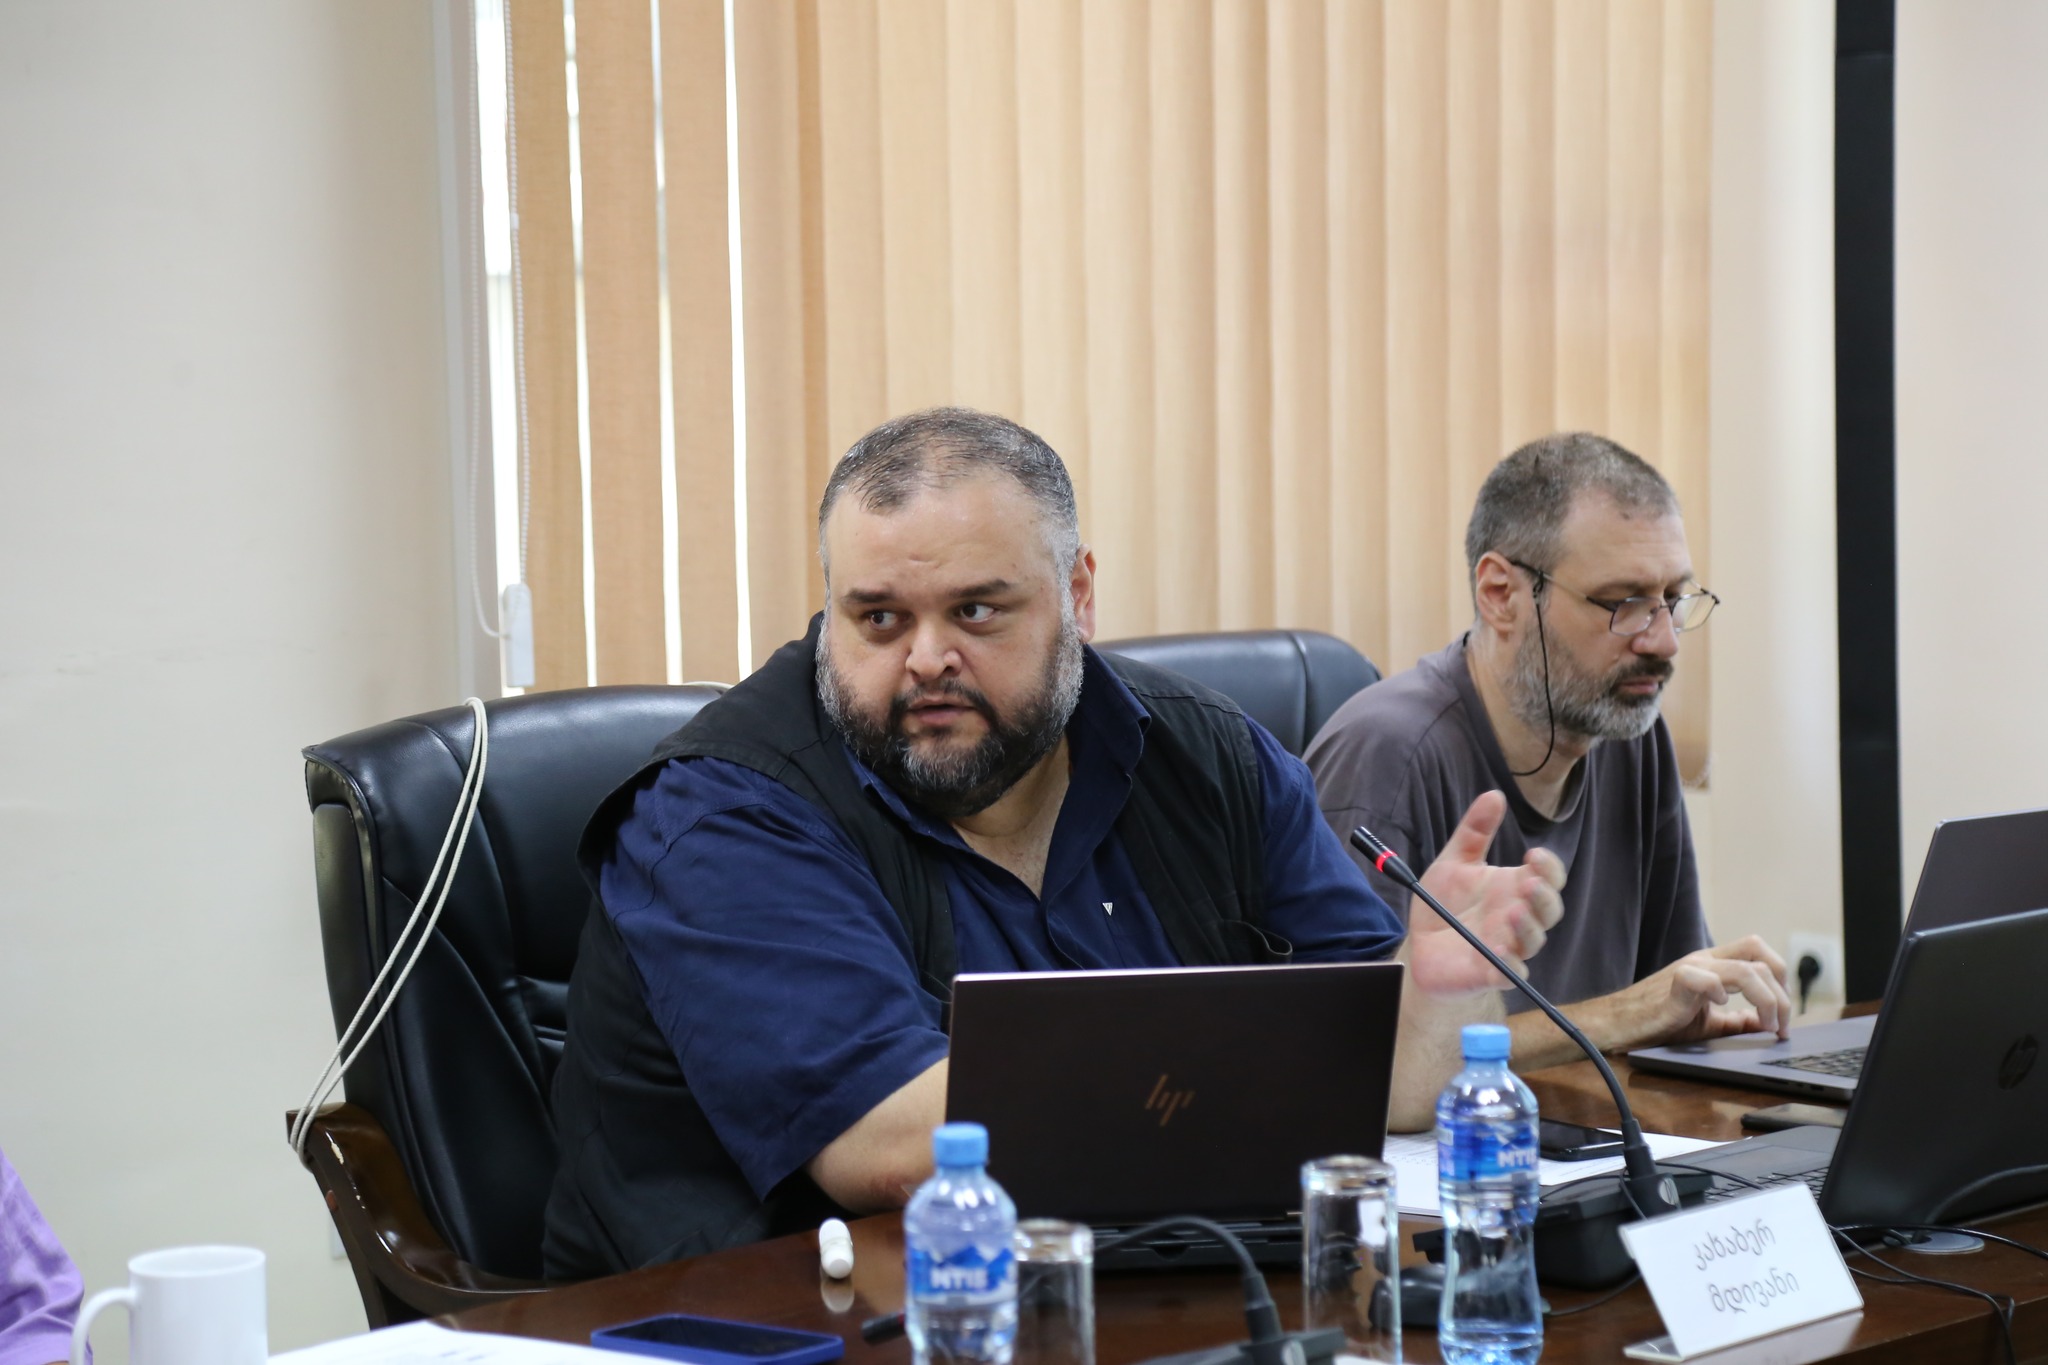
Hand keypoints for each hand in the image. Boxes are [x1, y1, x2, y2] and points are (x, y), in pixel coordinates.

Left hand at [1404, 791, 1565, 995]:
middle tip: (1529, 881)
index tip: (1533, 854)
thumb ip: (1474, 831)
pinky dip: (1509, 965)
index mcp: (1513, 889)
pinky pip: (1509, 973)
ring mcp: (1507, 947)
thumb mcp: (1453, 862)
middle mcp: (1517, 919)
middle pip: (1549, 910)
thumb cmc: (1445, 905)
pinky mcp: (1489, 974)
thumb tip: (1494, 794)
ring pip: (1533, 941)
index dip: (1548, 867)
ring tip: (1513, 910)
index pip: (1548, 878)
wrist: (1420, 947)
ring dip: (1528, 927)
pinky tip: (1499, 951)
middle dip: (1544, 896)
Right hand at [1610, 937, 1792, 1047]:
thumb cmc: (1657, 1020)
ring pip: (1745, 970)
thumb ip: (1735, 1021)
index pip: (1758, 952)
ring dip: (1767, 1001)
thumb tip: (1763, 1025)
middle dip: (1782, 996)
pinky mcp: (1675, 985)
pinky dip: (1720, 992)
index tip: (1782, 1015)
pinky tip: (1720, 1008)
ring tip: (1766, 1027)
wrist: (1618, 1024)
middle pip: (1760, 958)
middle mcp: (1704, 960)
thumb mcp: (1707, 1022)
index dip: (1780, 980)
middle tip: (1780, 1027)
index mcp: (1713, 965)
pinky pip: (1705, 978)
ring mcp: (1690, 969)